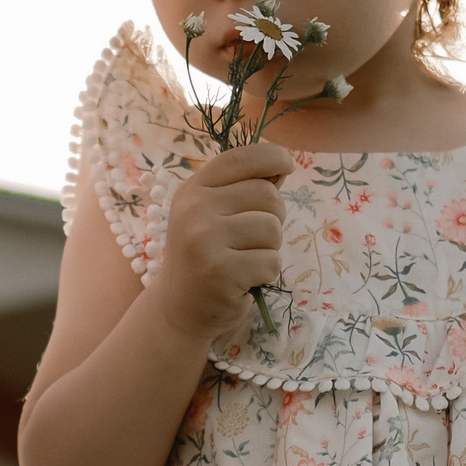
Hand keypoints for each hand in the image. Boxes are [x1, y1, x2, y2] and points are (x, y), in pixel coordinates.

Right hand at [144, 142, 290, 341]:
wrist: (178, 309)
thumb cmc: (205, 256)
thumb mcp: (212, 213)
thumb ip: (242, 189)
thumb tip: (282, 166)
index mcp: (194, 189)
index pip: (242, 157)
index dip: (273, 157)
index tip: (287, 165)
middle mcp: (195, 209)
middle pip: (267, 195)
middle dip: (273, 217)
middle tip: (253, 239)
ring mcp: (205, 240)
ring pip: (273, 229)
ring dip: (270, 248)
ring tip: (245, 259)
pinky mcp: (221, 271)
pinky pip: (271, 261)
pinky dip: (266, 273)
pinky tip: (244, 279)